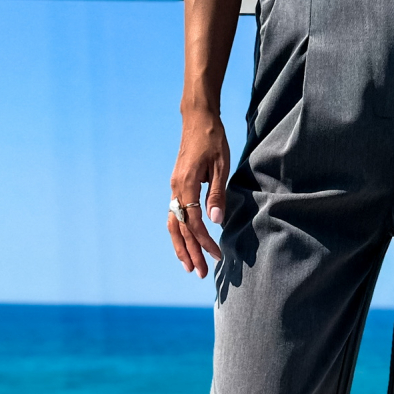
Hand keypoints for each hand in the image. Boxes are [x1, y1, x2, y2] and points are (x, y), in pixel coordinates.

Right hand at [168, 109, 227, 277]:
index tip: (217, 255)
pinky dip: (177, 233)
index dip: (204, 241)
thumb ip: (217, 193)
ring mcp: (174, 188)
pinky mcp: (177, 186)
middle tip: (200, 274)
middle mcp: (175, 189)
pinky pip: (173, 215)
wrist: (197, 119)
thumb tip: (215, 221)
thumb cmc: (213, 139)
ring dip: (181, 247)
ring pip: (173, 225)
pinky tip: (184, 244)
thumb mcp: (221, 165)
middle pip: (180, 229)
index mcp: (186, 184)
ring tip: (189, 266)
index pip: (193, 222)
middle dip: (190, 252)